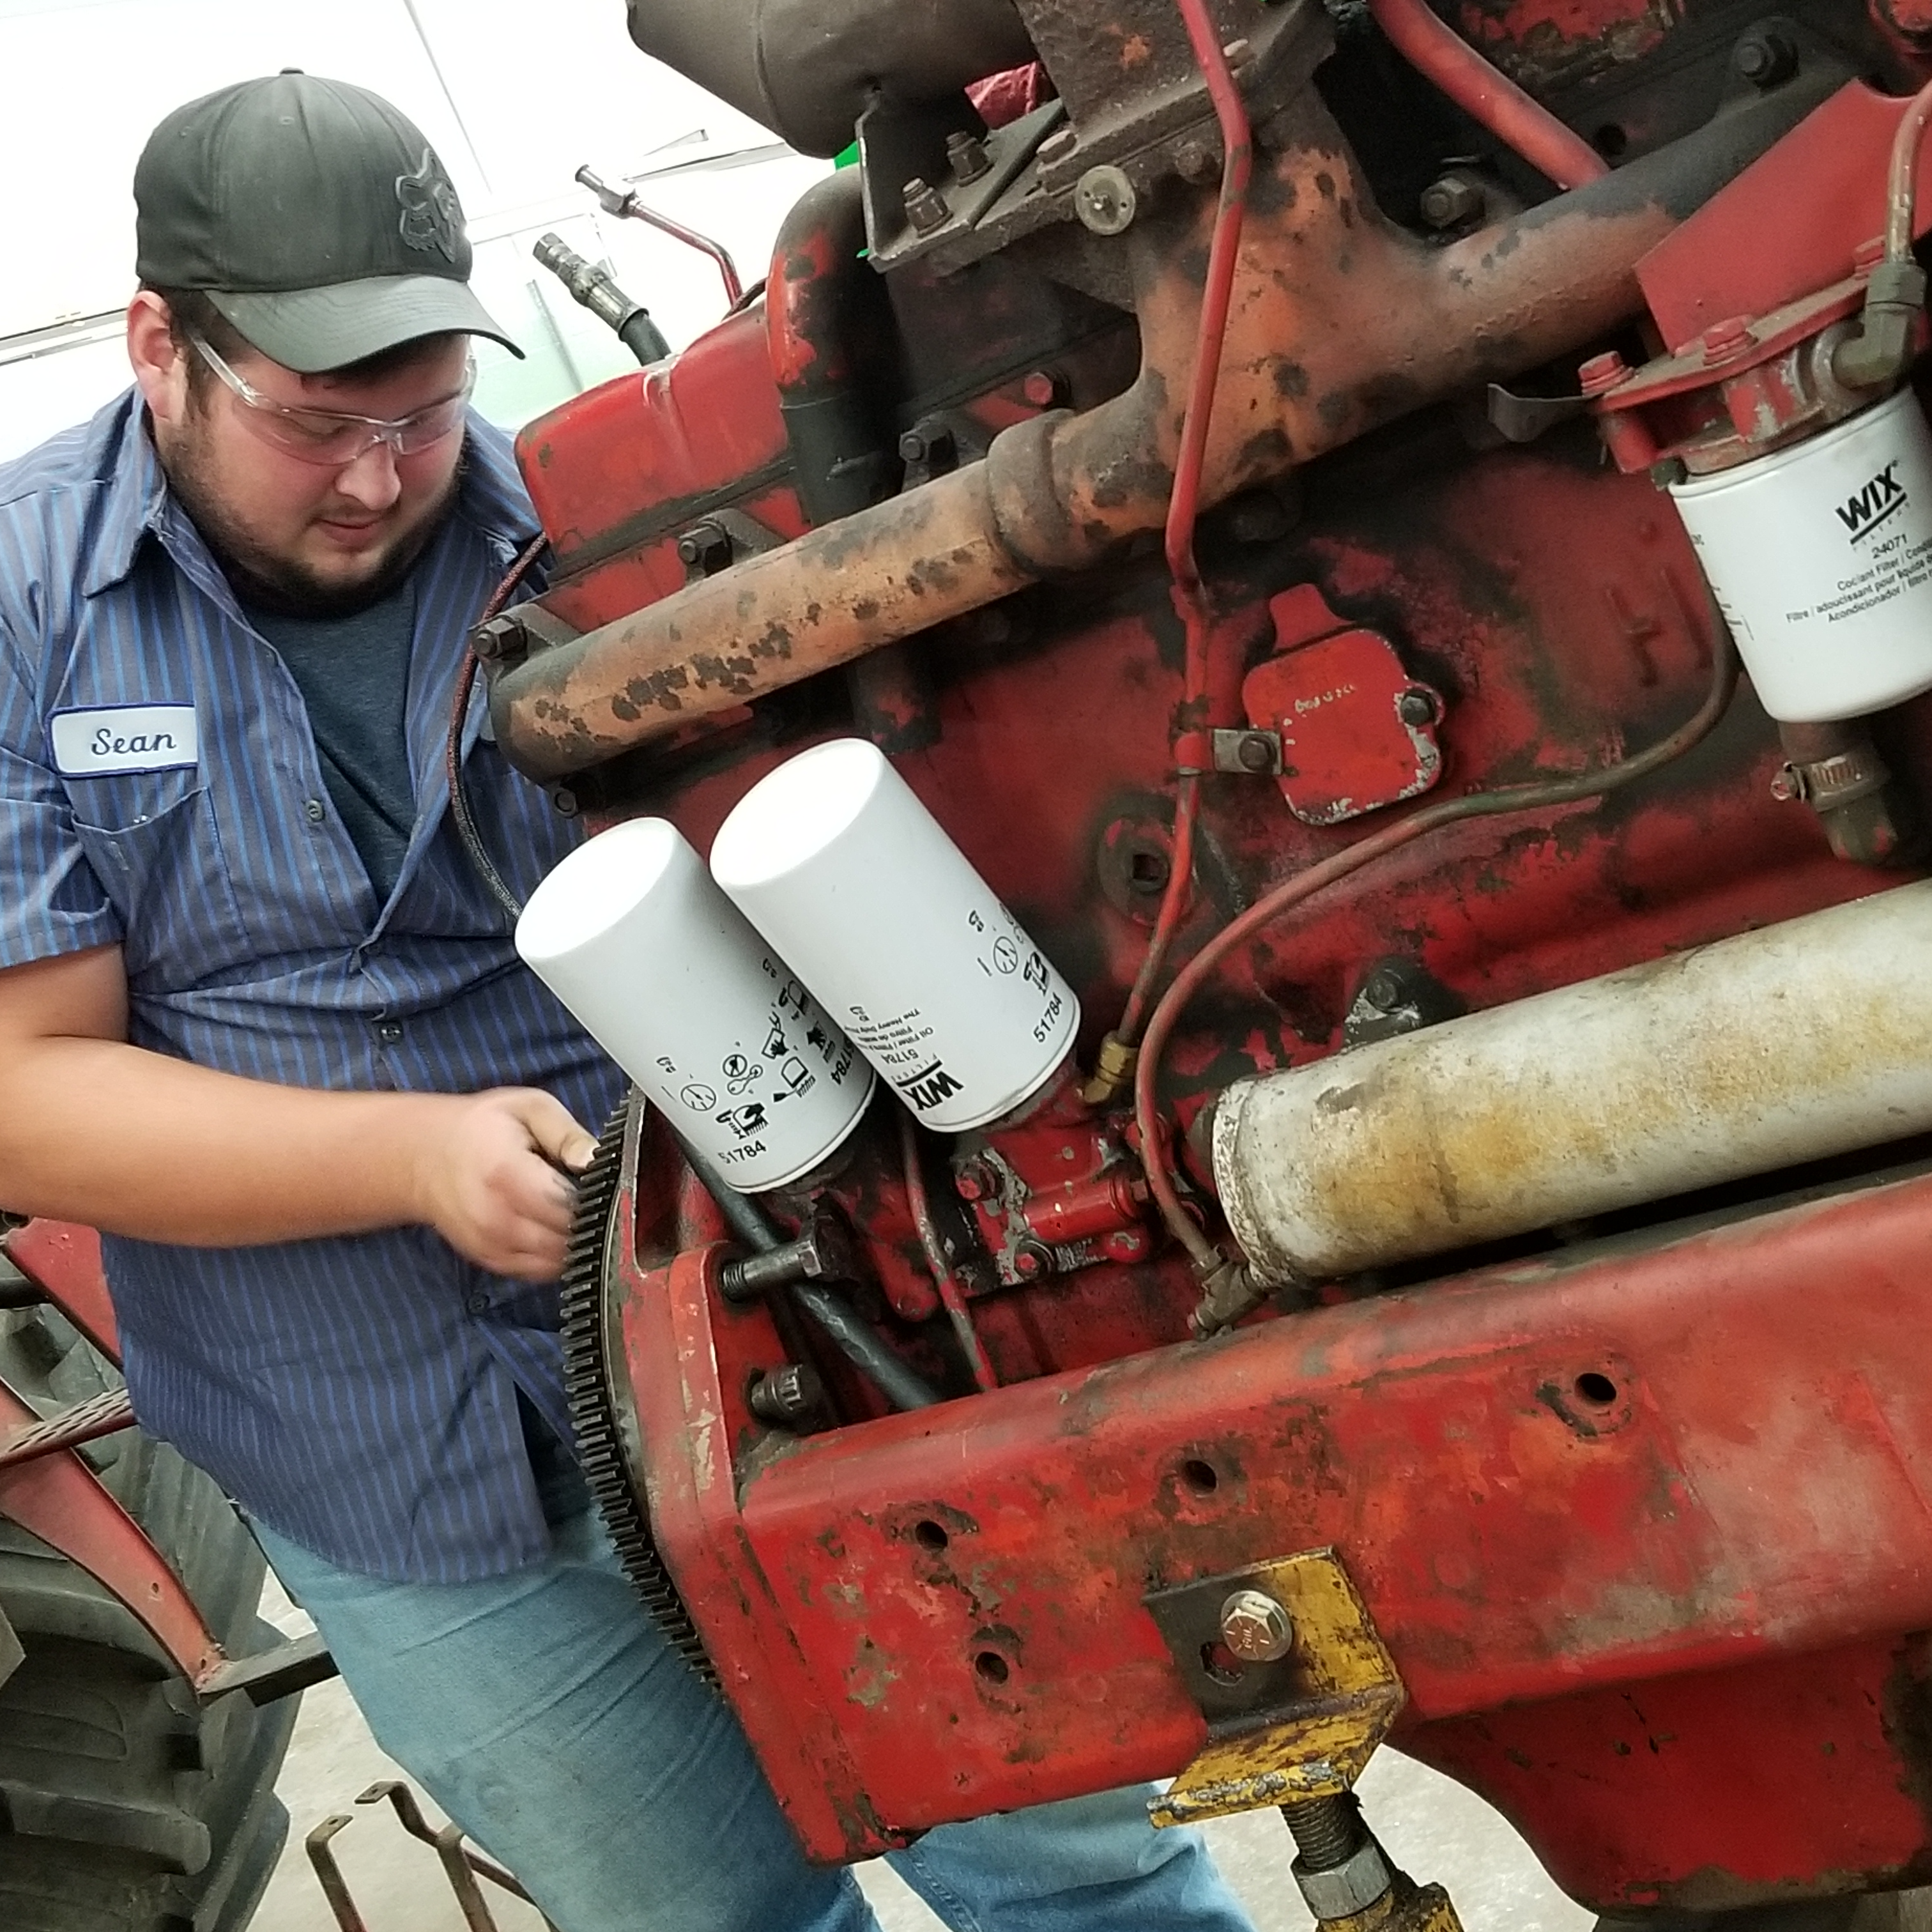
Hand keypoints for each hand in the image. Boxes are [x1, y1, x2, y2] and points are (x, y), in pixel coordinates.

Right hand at [410, 1088, 598, 1279]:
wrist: (424, 1156)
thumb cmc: (482, 1127)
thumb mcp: (529, 1109)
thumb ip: (566, 1133)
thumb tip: (593, 1160)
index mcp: (507, 1174)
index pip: (568, 1207)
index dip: (595, 1200)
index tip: (603, 1186)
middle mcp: (495, 1218)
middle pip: (565, 1239)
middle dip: (589, 1223)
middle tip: (594, 1199)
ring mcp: (490, 1244)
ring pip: (555, 1261)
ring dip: (575, 1243)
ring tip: (574, 1212)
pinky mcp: (489, 1260)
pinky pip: (538, 1272)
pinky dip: (555, 1257)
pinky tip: (557, 1230)